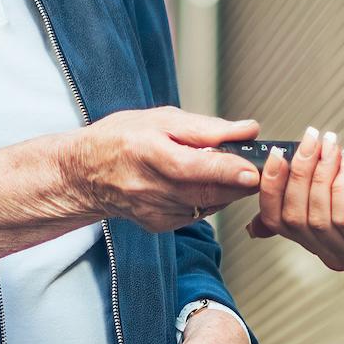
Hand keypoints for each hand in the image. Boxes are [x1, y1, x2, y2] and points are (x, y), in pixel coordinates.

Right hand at [70, 108, 265, 230]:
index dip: (226, 169)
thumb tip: (247, 130)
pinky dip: (209, 200)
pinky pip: (197, 214)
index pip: (192, 166)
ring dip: (227, 190)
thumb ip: (206, 127)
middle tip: (258, 167)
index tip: (253, 168)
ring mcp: (153, 210)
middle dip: (239, 182)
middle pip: (205, 191)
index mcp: (146, 152)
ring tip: (230, 171)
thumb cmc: (121, 138)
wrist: (85, 174)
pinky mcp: (158, 224)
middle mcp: (148, 186)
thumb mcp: (161, 119)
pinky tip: (202, 185)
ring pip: (206, 206)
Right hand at [252, 129, 343, 269]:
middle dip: (298, 173)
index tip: (275, 152)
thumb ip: (294, 202)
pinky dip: (342, 184)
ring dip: (321, 173)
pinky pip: (343, 217)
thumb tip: (254, 229)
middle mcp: (334, 256)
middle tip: (311, 139)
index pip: (276, 223)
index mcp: (317, 242)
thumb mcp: (327, 182)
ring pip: (316, 218)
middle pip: (293, 219)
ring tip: (334, 145)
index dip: (270, 187)